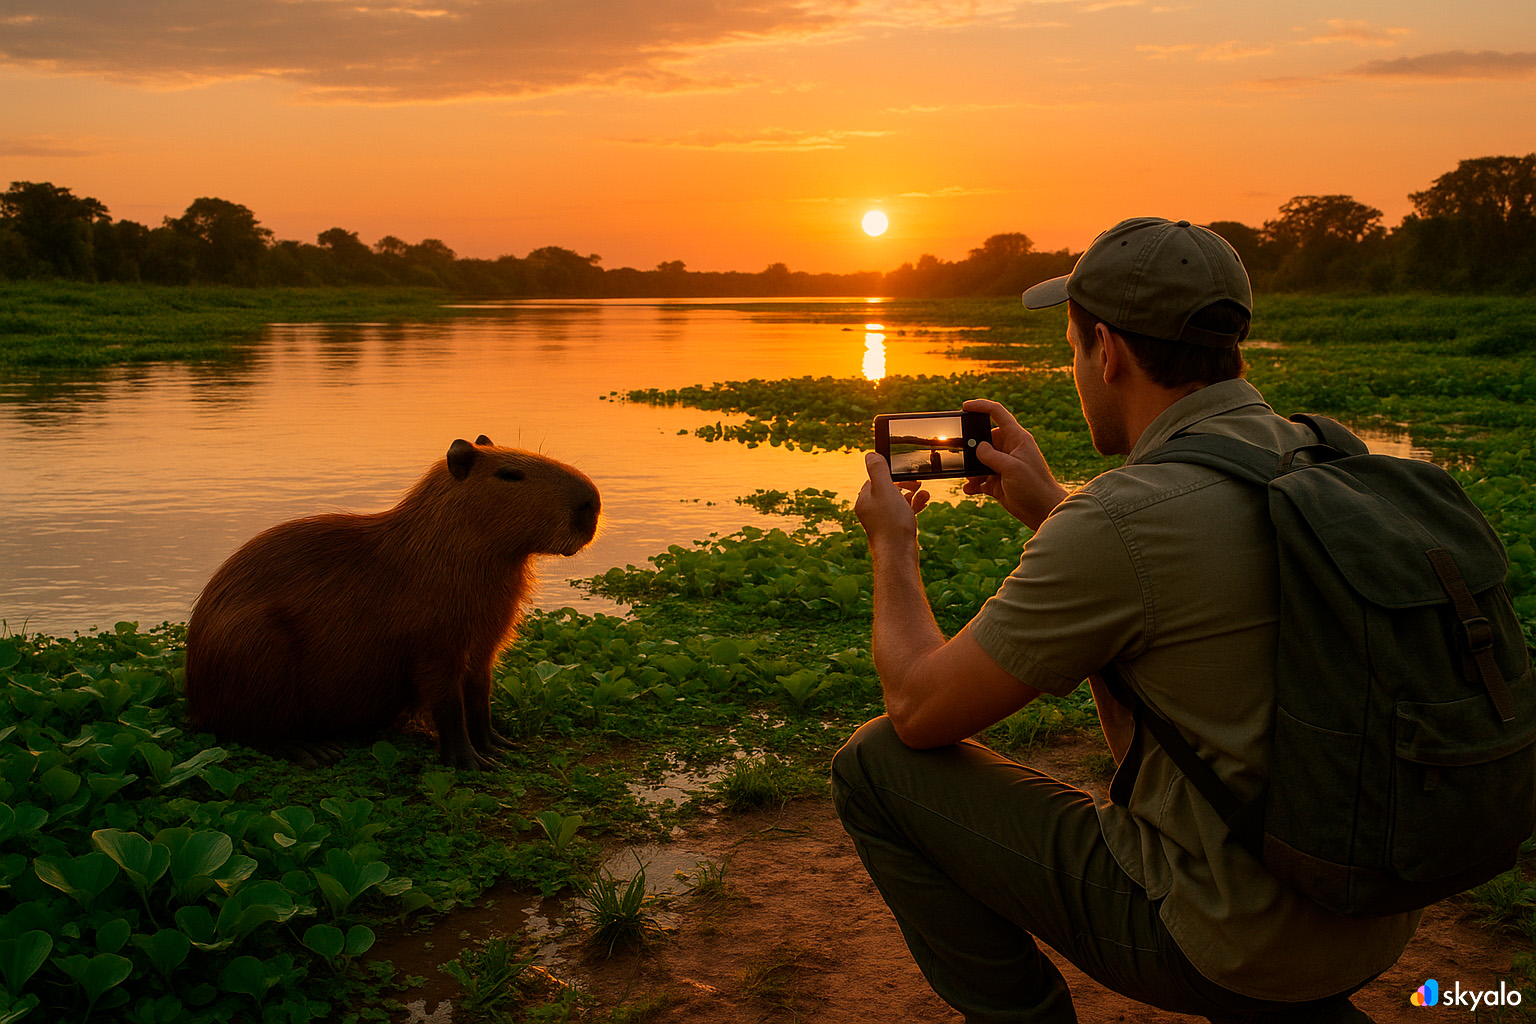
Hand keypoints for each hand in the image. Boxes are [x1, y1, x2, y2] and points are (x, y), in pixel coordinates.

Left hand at [855, 451, 929, 548]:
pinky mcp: (894, 530)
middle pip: (888, 489)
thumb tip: (870, 455)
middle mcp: (871, 510)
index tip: (906, 473)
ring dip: (912, 494)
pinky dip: (914, 506)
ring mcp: (883, 521)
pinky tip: (924, 503)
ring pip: (898, 501)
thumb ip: (878, 470)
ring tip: (924, 493)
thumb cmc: (890, 522)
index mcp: (865, 500)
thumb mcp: (884, 489)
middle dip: (905, 484)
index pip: (876, 479)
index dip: (892, 474)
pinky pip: (904, 513)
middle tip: (917, 482)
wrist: (898, 554)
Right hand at [960, 399, 1068, 530]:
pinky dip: (973, 483)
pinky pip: (980, 478)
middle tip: (963, 457)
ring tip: (969, 479)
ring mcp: (1003, 466)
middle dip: (971, 448)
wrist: (1044, 512)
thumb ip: (991, 455)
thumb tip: (977, 447)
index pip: (998, 414)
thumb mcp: (1011, 468)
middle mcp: (1009, 449)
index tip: (964, 407)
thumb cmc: (1035, 487)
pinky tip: (970, 489)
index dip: (981, 406)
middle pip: (984, 439)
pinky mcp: (999, 481)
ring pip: (980, 460)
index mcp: (1017, 438)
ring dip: (971, 469)